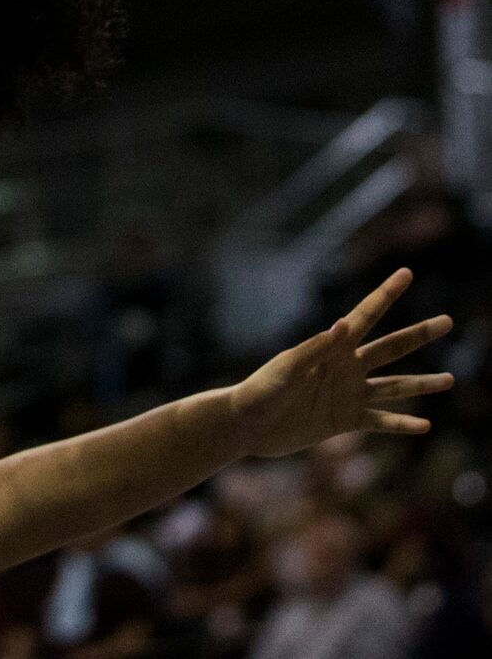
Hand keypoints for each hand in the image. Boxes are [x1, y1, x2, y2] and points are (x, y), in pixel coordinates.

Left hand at [227, 269, 452, 459]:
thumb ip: (316, 348)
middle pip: (391, 348)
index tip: (407, 273)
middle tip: (449, 321)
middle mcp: (346, 367)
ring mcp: (348, 394)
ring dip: (422, 384)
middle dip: (419, 334)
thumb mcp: (287, 367)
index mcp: (331, 347)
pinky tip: (425, 424)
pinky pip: (381, 422)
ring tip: (451, 379)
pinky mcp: (346, 421)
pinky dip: (402, 424)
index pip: (365, 315)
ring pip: (394, 387)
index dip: (386, 294)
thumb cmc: (262, 390)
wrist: (248, 425)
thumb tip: (344, 323)